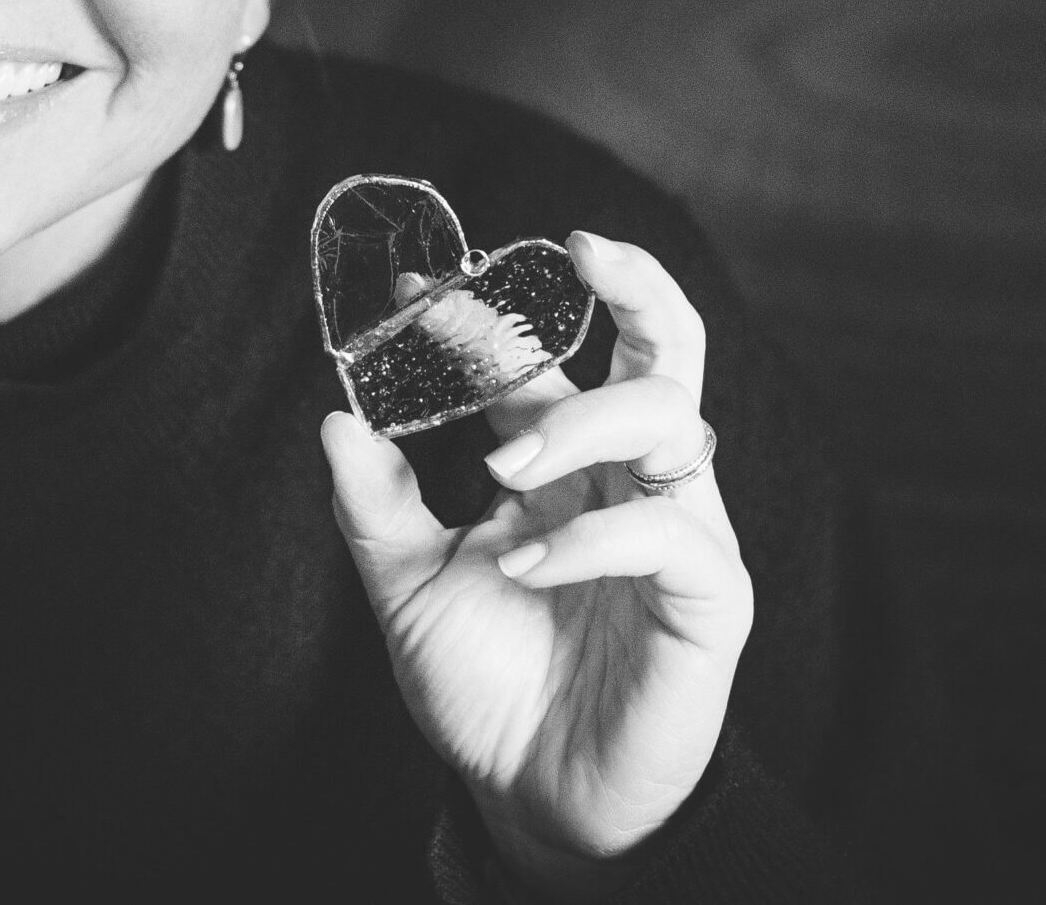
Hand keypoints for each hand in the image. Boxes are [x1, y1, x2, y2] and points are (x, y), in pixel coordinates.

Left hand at [320, 232, 751, 901]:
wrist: (534, 798)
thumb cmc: (488, 688)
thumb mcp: (408, 590)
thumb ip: (375, 507)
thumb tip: (336, 418)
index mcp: (563, 461)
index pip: (539, 357)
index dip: (483, 313)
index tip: (412, 285)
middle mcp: (627, 477)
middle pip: (665, 346)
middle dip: (635, 281)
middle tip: (575, 247)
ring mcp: (677, 529)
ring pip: (669, 416)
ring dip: (581, 420)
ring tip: (504, 470)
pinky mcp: (709, 594)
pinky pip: (669, 533)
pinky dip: (590, 536)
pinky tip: (526, 565)